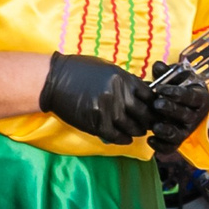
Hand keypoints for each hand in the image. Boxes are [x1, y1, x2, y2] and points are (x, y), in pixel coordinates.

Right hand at [39, 54, 162, 143]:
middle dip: (148, 120)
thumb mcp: (108, 69)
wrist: (54, 81)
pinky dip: (123, 139)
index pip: (150, 96)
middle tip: (148, 123)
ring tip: (137, 130)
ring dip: (136, 131)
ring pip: (132, 127)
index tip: (153, 109)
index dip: (154, 104)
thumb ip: (126, 81)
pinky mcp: (96, 123)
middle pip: (144, 114)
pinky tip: (125, 138)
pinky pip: (116, 136)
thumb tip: (144, 92)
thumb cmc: (80, 71)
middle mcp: (118, 95)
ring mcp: (107, 110)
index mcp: (123, 79)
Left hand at [148, 75, 208, 148]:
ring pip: (180, 134)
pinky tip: (150, 140)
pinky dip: (161, 146)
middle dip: (171, 110)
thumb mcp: (176, 77)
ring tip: (155, 127)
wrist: (185, 102)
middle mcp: (196, 116)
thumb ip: (167, 72)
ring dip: (167, 131)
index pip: (191, 97)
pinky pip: (171, 147)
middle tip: (156, 104)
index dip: (177, 93)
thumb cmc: (180, 87)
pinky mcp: (178, 140)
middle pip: (185, 116)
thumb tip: (157, 66)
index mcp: (200, 99)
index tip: (162, 89)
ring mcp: (187, 130)